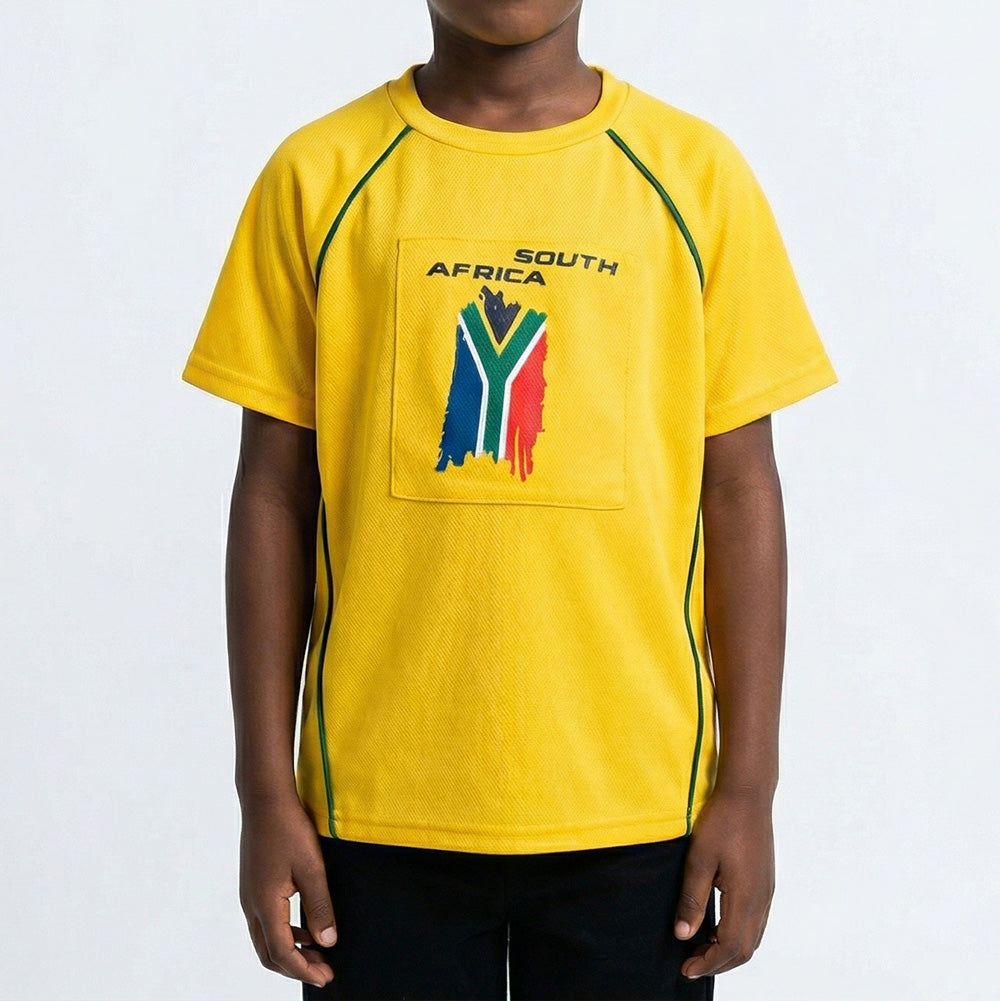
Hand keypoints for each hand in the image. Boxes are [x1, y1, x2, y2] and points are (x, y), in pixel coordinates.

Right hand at [239, 796, 336, 988]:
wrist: (264, 799)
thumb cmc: (288, 828)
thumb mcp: (312, 868)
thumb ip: (320, 907)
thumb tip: (328, 941)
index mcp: (264, 905)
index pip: (282, 953)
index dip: (304, 970)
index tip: (326, 977)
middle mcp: (251, 905)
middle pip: (268, 953)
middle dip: (296, 967)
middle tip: (324, 971)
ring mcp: (249, 894)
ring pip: (265, 938)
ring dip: (290, 950)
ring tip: (318, 951)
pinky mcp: (252, 884)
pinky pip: (264, 921)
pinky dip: (284, 932)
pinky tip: (304, 925)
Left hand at [673, 788, 774, 978]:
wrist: (748, 794)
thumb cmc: (722, 821)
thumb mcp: (699, 859)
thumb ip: (692, 899)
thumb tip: (683, 935)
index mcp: (745, 896)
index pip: (730, 946)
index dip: (708, 963)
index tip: (686, 969)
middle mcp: (761, 899)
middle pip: (745, 948)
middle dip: (719, 962)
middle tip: (691, 964)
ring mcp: (767, 891)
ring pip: (753, 937)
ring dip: (730, 950)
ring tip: (702, 949)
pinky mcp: (766, 882)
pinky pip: (757, 921)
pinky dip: (739, 934)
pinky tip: (719, 926)